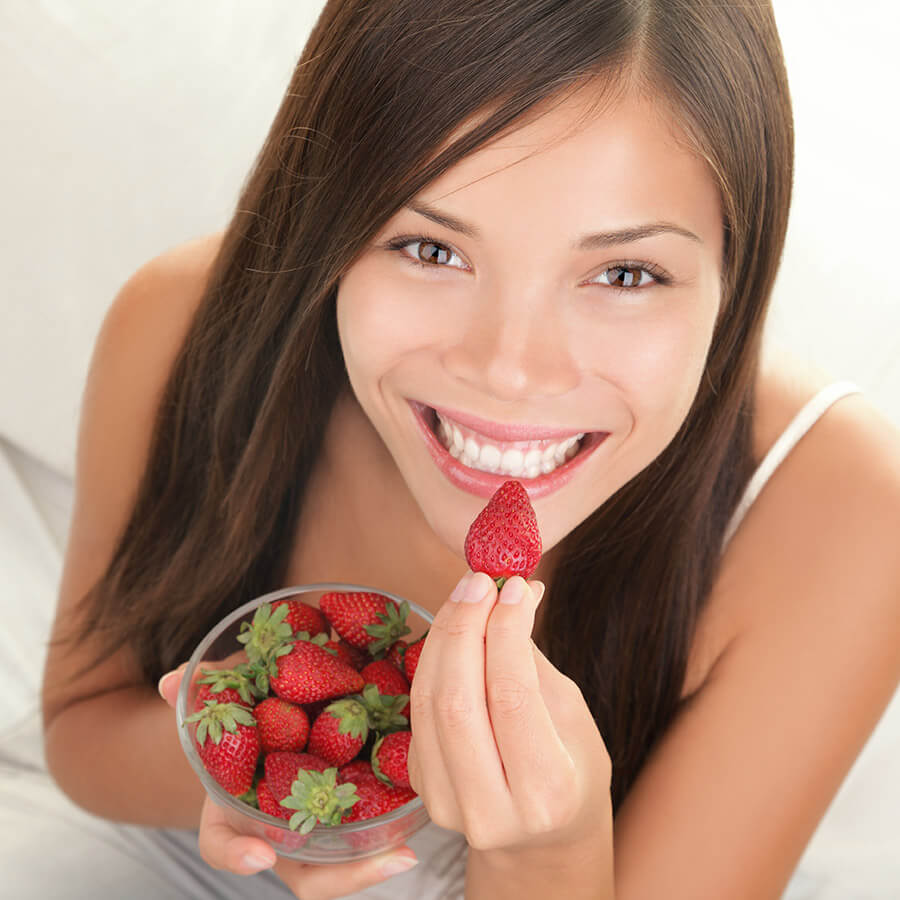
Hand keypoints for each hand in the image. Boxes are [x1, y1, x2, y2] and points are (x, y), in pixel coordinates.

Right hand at [158, 664, 418, 898]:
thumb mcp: (236, 700)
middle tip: (384, 860)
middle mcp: (280, 831)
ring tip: (406, 851)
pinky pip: (373, 827)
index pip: (223, 844)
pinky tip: (421, 806)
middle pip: (306, 874)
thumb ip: (208, 691)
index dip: (237, 854)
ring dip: (373, 864)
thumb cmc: (256, 714)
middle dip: (342, 876)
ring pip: (343, 864)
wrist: (285, 714)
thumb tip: (170, 679)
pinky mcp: (357, 811)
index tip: (259, 858)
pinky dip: (396, 822)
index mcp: (238, 809)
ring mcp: (320, 829)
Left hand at [406, 572, 611, 855]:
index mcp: (547, 794)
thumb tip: (512, 592)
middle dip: (465, 627)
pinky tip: (454, 630)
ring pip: (429, 702)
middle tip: (480, 581)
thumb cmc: (572, 769)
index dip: (507, 633)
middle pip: (458, 700)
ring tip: (466, 594)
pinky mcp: (422, 787)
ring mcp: (448, 805)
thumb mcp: (572, 716)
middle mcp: (491, 810)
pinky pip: (420, 710)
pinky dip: (433, 660)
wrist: (541, 838)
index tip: (515, 587)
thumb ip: (533, 662)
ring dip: (443, 636)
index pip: (512, 697)